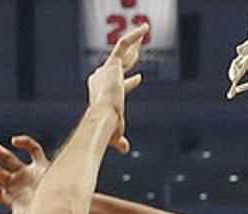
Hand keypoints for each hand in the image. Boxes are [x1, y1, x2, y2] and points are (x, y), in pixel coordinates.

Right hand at [88, 24, 147, 153]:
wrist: (103, 118)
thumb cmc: (106, 129)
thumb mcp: (116, 133)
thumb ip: (120, 141)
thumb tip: (125, 151)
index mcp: (106, 95)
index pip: (120, 86)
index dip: (130, 82)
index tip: (140, 77)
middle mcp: (104, 80)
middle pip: (120, 66)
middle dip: (129, 58)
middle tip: (139, 51)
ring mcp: (108, 70)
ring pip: (122, 51)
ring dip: (133, 41)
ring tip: (145, 31)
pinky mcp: (112, 64)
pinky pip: (123, 44)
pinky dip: (134, 36)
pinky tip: (144, 29)